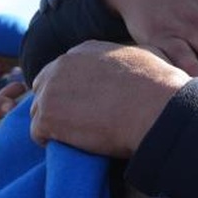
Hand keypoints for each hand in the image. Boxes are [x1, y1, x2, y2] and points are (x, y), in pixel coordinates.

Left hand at [30, 41, 189, 157]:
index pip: (63, 70)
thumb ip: (133, 55)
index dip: (72, 90)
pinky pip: (38, 134)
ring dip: (54, 125)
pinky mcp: (47, 118)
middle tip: (78, 124)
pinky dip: (51, 142)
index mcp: (84, 51)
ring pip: (39, 112)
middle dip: (57, 105)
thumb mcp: (148, 54)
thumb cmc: (160, 86)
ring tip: (77, 138)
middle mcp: (61, 65)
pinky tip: (70, 146)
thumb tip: (144, 60)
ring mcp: (51, 91)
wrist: (156, 109)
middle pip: (44, 88)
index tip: (86, 105)